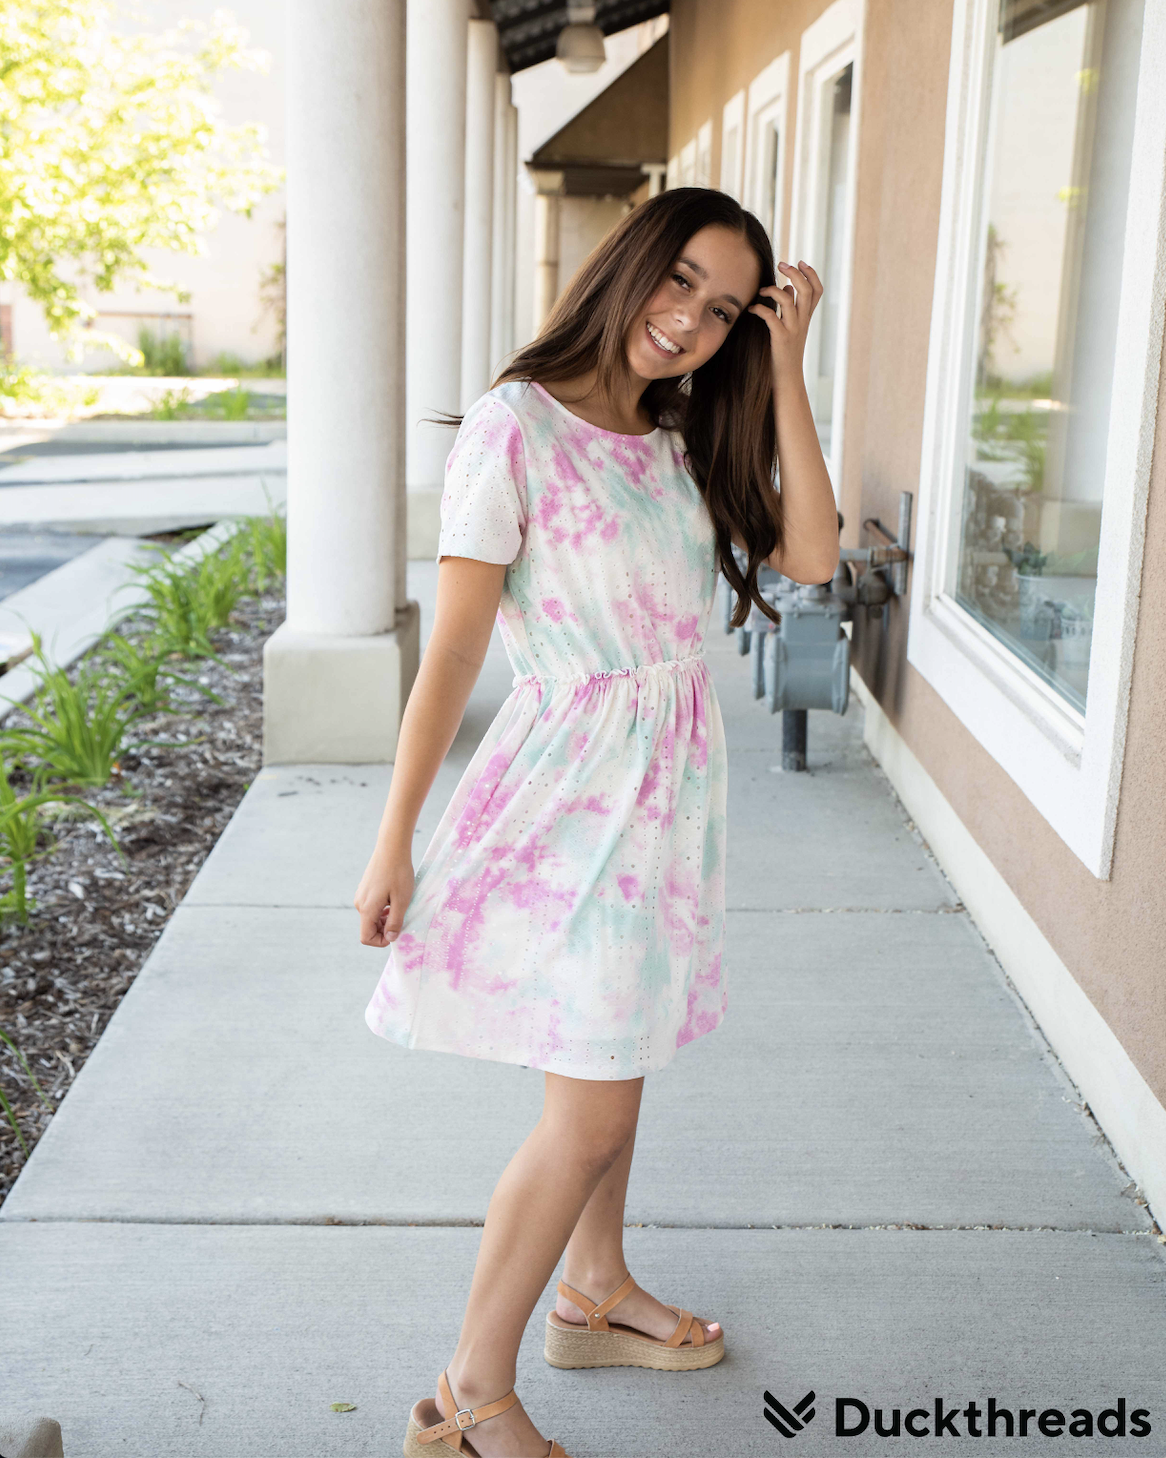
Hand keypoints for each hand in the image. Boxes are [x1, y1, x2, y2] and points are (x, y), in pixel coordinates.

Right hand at [354, 849, 414, 947]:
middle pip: (369, 928)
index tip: (397, 931)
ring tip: (399, 906)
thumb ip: (395, 922)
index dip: (381, 941)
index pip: (366, 938)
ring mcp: (361, 895)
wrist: (392, 847)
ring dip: (385, 918)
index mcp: (367, 909)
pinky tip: (394, 897)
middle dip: (385, 929)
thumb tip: (390, 938)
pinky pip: (372, 906)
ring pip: (371, 917)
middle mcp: (360, 904)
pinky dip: (382, 909)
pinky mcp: (364, 888)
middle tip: (402, 917)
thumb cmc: (399, 873)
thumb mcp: (402, 901)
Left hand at [748, 260, 822, 383]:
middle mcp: (803, 321)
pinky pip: (771, 317)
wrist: (787, 379)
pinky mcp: (780, 339)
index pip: (817, 291)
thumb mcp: (792, 328)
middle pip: (806, 290)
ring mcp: (793, 330)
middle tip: (781, 265)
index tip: (800, 262)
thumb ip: (790, 308)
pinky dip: (760, 309)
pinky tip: (752, 309)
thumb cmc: (785, 353)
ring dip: (773, 290)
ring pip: (789, 300)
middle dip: (794, 273)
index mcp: (806, 318)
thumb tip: (788, 288)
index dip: (811, 274)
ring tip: (761, 290)